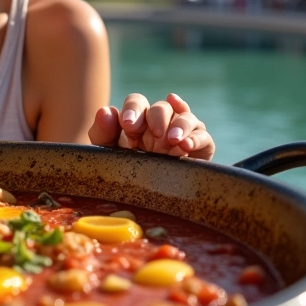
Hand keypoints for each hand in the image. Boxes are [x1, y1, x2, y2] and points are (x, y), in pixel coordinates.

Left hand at [87, 93, 214, 160]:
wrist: (143, 202)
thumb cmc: (123, 172)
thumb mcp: (108, 154)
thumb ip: (102, 132)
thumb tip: (105, 110)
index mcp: (137, 120)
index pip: (137, 102)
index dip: (133, 109)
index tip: (128, 125)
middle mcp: (161, 123)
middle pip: (162, 107)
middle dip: (157, 117)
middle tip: (154, 135)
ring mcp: (181, 134)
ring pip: (185, 116)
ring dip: (180, 124)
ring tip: (173, 140)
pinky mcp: (199, 149)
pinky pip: (203, 136)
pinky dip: (196, 137)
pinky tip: (186, 145)